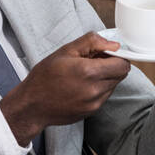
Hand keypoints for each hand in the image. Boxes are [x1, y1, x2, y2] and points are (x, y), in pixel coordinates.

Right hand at [0, 31, 129, 145]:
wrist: (32, 105)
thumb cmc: (44, 77)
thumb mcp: (65, 51)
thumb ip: (92, 43)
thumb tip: (113, 45)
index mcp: (89, 72)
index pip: (123, 64)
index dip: (117, 57)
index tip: (107, 54)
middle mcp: (95, 89)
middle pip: (120, 75)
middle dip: (111, 66)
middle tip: (93, 63)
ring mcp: (95, 103)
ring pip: (113, 86)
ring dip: (105, 78)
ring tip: (84, 76)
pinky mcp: (92, 111)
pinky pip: (104, 96)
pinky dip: (98, 89)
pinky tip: (81, 86)